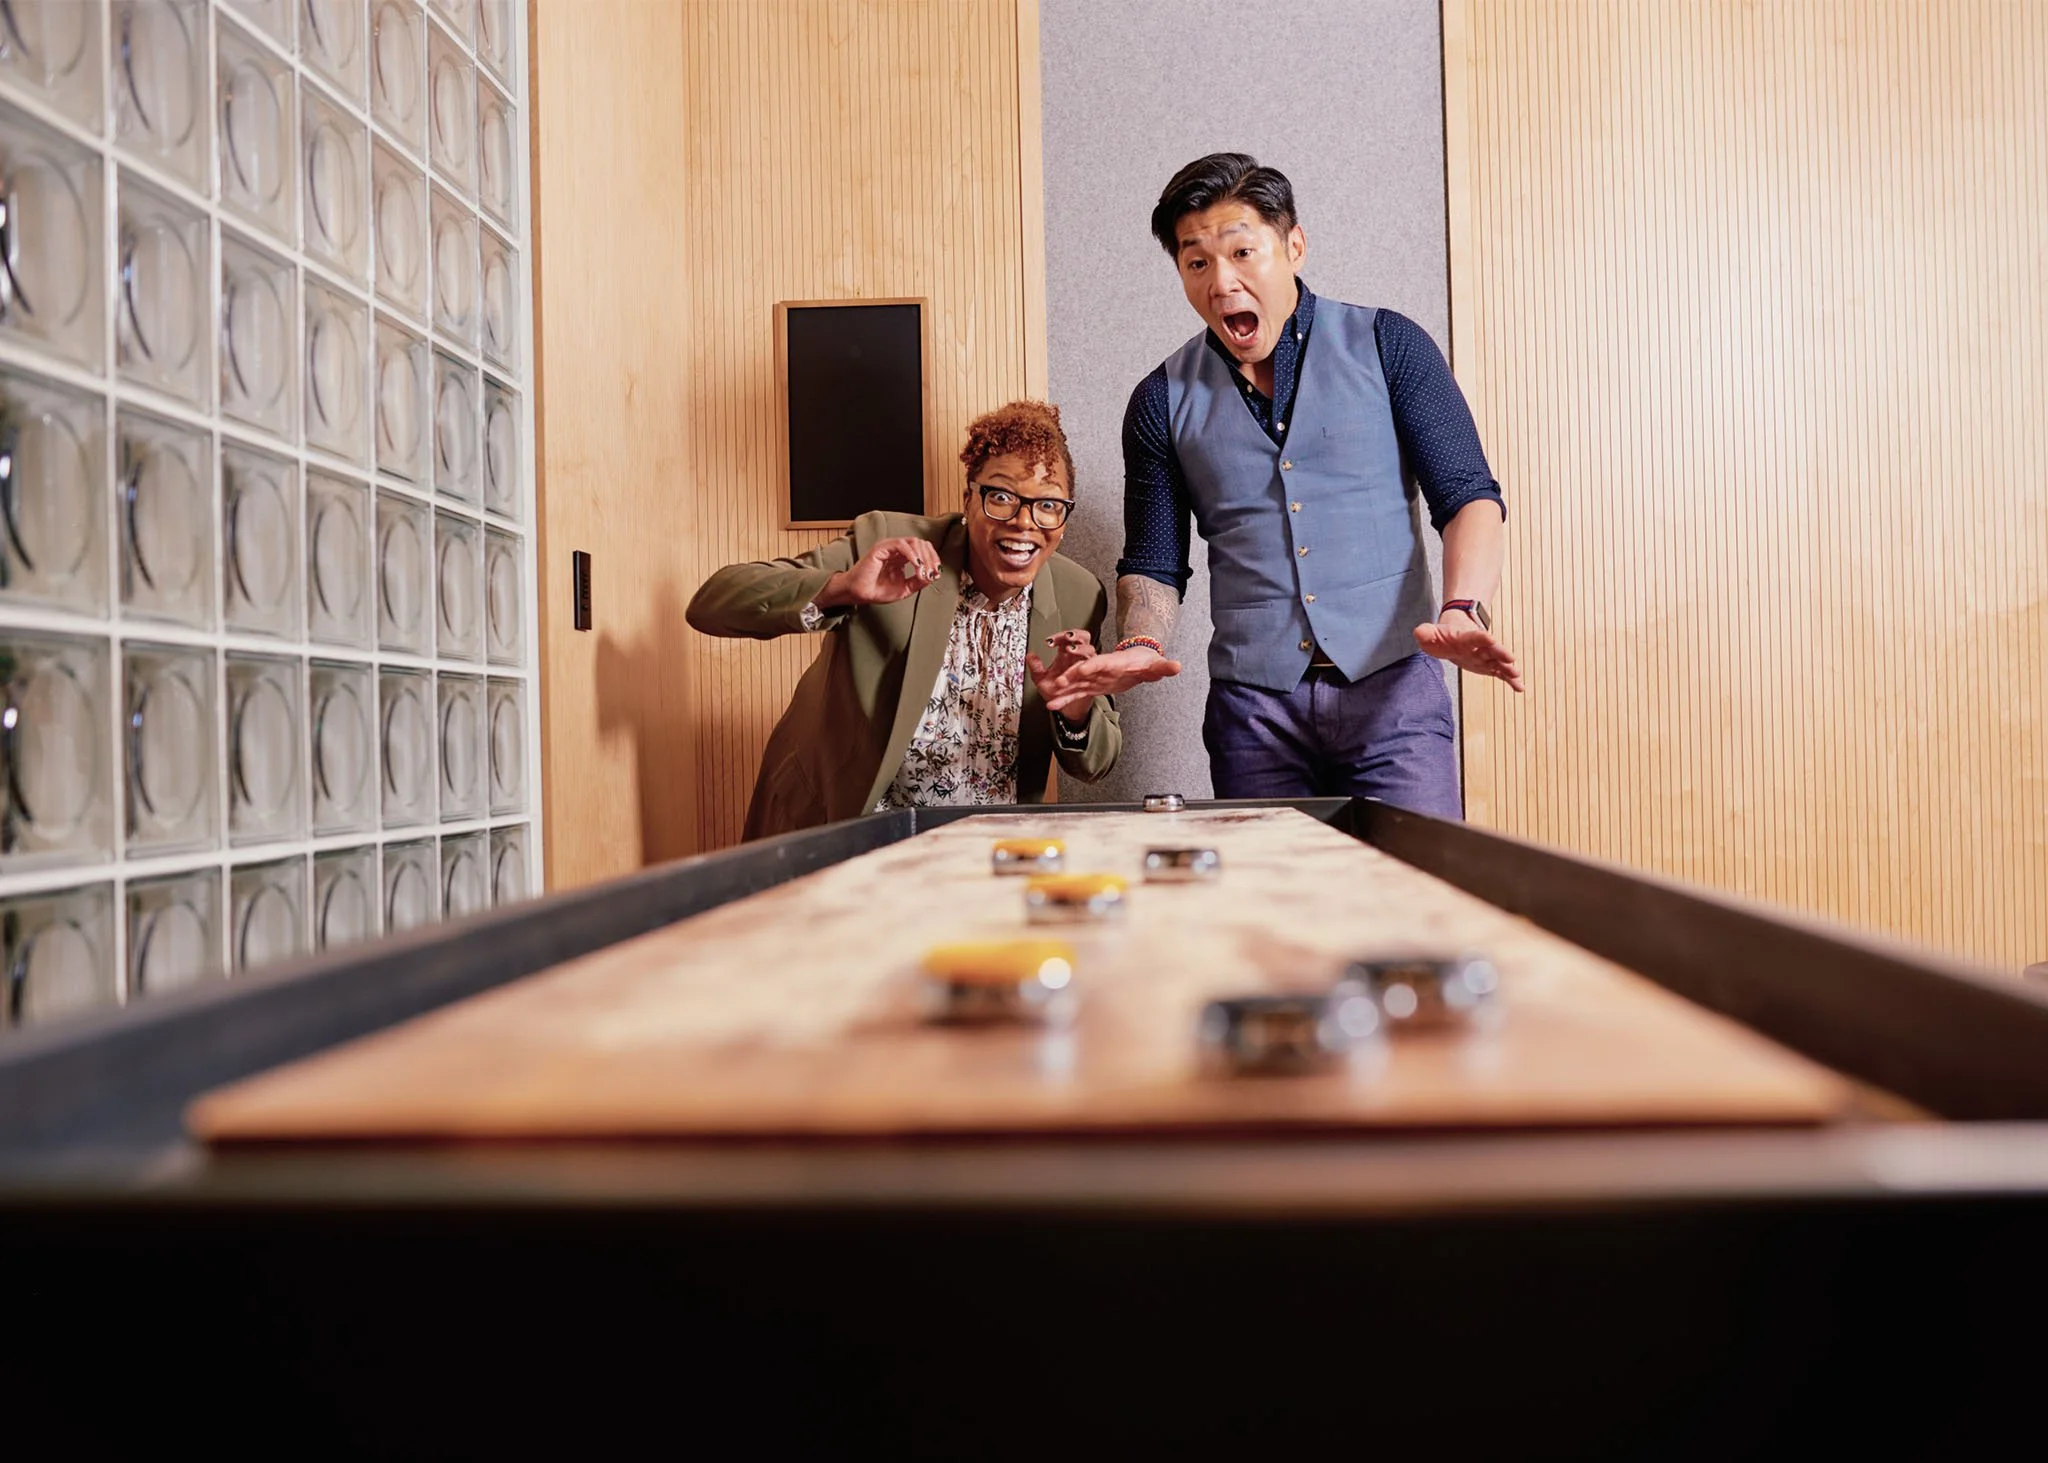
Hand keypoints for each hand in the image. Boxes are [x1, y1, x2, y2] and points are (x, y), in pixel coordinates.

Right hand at [817, 536, 941, 607]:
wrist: (860, 594)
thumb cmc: (877, 590)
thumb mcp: (905, 588)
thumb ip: (918, 581)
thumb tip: (933, 575)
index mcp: (903, 557)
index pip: (923, 550)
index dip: (933, 559)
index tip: (937, 573)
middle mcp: (897, 550)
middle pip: (921, 544)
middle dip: (931, 558)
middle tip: (932, 572)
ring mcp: (889, 547)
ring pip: (914, 542)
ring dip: (923, 556)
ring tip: (923, 570)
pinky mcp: (881, 548)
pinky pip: (901, 544)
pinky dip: (912, 554)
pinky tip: (916, 565)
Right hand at [1027, 642, 1181, 716]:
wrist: (1138, 659)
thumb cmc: (1145, 661)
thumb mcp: (1155, 666)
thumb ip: (1164, 667)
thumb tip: (1177, 666)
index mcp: (1112, 662)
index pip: (1100, 662)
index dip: (1090, 665)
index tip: (1080, 669)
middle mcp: (1099, 670)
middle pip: (1082, 673)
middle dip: (1069, 679)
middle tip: (1055, 684)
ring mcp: (1094, 678)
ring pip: (1076, 686)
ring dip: (1063, 693)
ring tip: (1049, 702)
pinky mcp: (1092, 686)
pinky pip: (1077, 694)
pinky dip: (1065, 699)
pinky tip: (1052, 706)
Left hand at [1414, 611, 1524, 692]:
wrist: (1455, 632)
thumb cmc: (1442, 635)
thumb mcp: (1430, 633)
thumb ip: (1425, 633)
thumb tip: (1419, 633)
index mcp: (1465, 637)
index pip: (1474, 636)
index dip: (1480, 637)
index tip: (1489, 637)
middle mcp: (1479, 647)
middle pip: (1492, 649)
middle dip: (1500, 653)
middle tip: (1510, 658)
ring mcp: (1485, 656)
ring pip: (1498, 662)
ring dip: (1507, 669)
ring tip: (1517, 676)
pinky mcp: (1488, 666)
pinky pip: (1500, 673)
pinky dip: (1510, 680)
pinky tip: (1520, 688)